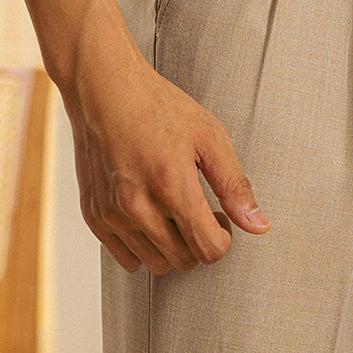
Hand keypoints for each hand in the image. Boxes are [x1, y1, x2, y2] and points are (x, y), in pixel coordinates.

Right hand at [64, 25, 269, 275]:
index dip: (223, 237)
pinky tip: (149, 214)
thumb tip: (258, 224)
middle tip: (198, 208)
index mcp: (172, 185)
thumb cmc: (158, 106)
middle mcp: (138, 206)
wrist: (104, 89)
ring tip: (172, 210)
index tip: (219, 216)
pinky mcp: (93, 215)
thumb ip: (234, 185)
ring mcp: (112, 213)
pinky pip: (125, 257)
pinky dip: (143, 245)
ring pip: (155, 263)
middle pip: (184, 260)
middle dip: (199, 239)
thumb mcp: (209, 136)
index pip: (209, 249)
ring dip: (172, 246)